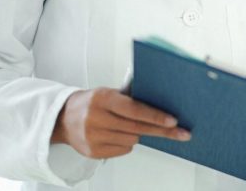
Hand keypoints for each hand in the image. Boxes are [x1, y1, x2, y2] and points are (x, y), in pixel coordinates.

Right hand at [50, 87, 189, 158]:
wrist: (63, 118)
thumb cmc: (93, 102)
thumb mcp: (109, 92)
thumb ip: (130, 97)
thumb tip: (162, 100)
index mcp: (103, 98)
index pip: (134, 109)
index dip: (155, 115)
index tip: (173, 120)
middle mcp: (96, 118)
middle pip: (137, 127)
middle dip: (162, 131)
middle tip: (182, 133)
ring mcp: (93, 137)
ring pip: (132, 139)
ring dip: (138, 133)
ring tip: (127, 125)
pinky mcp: (92, 152)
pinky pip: (123, 150)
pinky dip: (126, 142)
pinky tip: (117, 134)